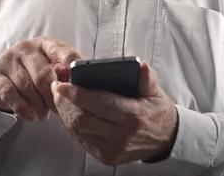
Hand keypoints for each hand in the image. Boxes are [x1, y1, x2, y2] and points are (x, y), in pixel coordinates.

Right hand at [0, 36, 81, 121]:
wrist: (6, 78)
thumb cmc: (36, 73)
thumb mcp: (52, 69)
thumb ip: (65, 74)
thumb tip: (78, 85)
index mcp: (44, 44)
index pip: (59, 49)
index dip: (69, 59)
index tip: (77, 71)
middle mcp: (25, 47)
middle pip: (43, 74)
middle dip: (52, 96)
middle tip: (57, 110)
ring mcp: (8, 59)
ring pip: (27, 86)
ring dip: (38, 105)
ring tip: (44, 116)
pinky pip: (9, 93)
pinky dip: (21, 107)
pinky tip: (29, 115)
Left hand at [51, 61, 177, 165]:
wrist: (166, 139)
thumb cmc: (157, 111)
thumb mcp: (155, 91)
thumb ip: (147, 78)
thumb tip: (140, 66)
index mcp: (132, 116)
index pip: (99, 103)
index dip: (77, 93)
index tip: (61, 84)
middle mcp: (121, 136)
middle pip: (83, 118)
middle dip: (65, 102)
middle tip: (57, 87)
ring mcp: (112, 150)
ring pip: (78, 130)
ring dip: (65, 113)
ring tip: (60, 98)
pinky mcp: (106, 157)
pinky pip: (82, 139)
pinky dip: (72, 125)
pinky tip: (70, 112)